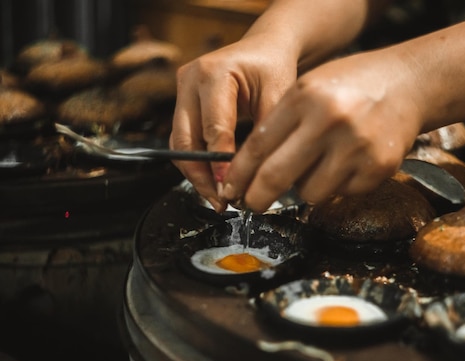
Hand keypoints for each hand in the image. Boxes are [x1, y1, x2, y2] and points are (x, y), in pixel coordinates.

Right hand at [169, 35, 297, 210]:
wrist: (264, 49)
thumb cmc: (273, 69)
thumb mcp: (278, 96)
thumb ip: (265, 134)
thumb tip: (257, 177)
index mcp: (214, 73)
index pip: (214, 128)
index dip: (220, 164)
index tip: (230, 190)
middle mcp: (190, 80)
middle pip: (185, 139)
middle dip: (201, 176)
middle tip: (220, 202)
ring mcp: (182, 90)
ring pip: (180, 144)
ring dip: (196, 174)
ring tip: (217, 198)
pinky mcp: (183, 102)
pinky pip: (184, 140)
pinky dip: (197, 163)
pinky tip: (214, 182)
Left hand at [220, 46, 424, 212]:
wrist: (409, 84)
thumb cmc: (352, 86)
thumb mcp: (309, 87)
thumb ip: (281, 121)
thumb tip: (249, 170)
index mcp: (305, 97)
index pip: (259, 146)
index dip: (239, 174)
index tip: (230, 189)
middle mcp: (329, 121)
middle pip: (276, 176)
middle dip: (256, 198)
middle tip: (250, 205)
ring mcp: (356, 147)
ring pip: (308, 193)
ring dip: (303, 188)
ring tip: (316, 167)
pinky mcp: (378, 168)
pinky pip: (340, 194)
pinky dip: (335, 185)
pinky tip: (345, 163)